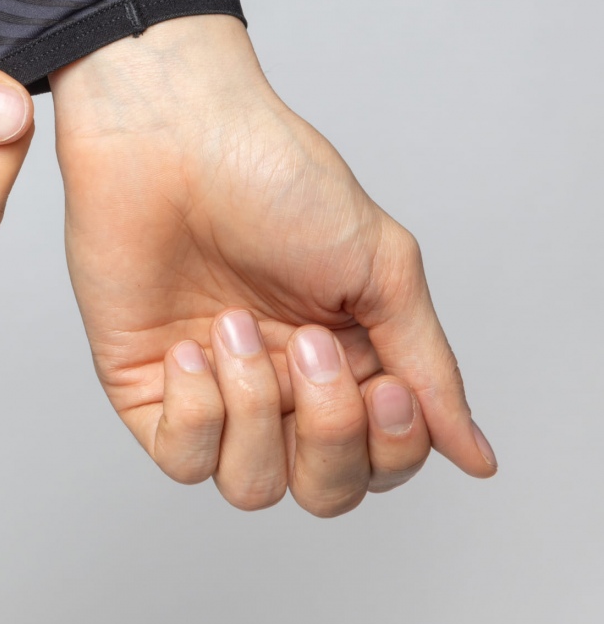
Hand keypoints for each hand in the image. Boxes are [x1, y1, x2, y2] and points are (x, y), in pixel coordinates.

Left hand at [51, 15, 494, 516]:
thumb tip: (477, 456)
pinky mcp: (146, 385)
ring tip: (233, 323)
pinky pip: (181, 457)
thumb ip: (428, 365)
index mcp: (346, 359)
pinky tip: (189, 344)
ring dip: (254, 408)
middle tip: (309, 343)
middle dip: (327, 434)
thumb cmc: (277, 176)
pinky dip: (196, 411)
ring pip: (252, 485)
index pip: (383, 460)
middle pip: (324, 490)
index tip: (383, 383)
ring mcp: (213, 389)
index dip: (391, 445)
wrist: (174, 133)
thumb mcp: (379, 265)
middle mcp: (282, 385)